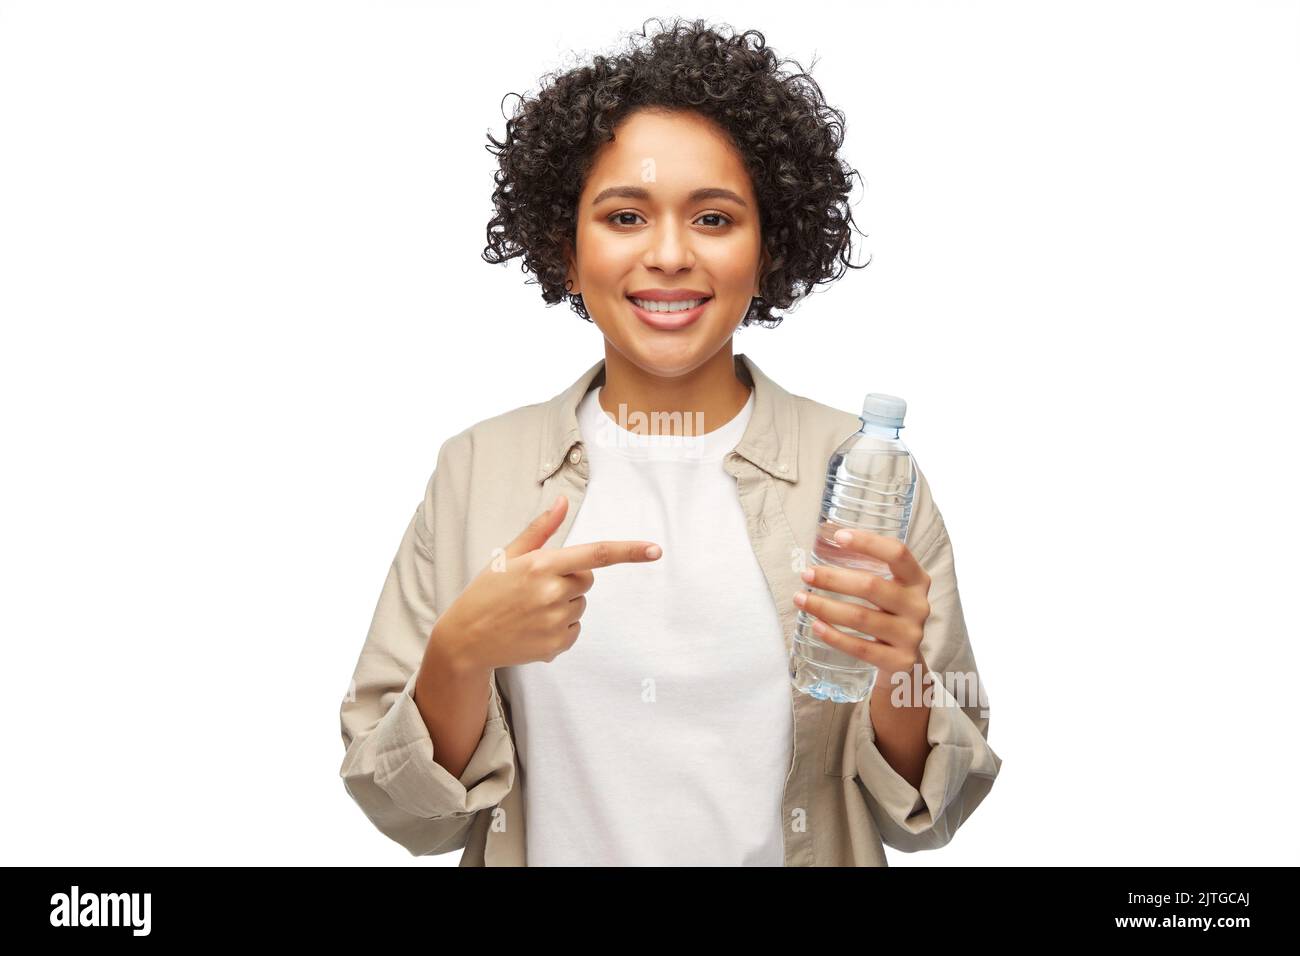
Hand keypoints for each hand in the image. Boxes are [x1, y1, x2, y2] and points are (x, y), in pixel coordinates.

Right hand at [425, 494, 661, 674]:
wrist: (466, 639)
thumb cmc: (486, 592)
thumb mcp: (508, 556)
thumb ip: (541, 530)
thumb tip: (562, 502)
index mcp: (542, 565)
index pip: (597, 554)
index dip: (630, 551)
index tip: (656, 550)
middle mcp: (552, 593)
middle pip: (588, 579)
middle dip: (570, 579)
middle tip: (536, 588)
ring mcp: (556, 621)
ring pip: (580, 604)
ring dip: (564, 604)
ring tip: (530, 610)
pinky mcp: (557, 645)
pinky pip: (575, 630)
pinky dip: (560, 628)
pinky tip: (533, 628)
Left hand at [793, 526, 931, 683]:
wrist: (905, 663)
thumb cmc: (888, 615)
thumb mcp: (889, 590)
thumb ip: (867, 569)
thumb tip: (825, 539)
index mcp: (917, 580)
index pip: (897, 554)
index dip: (868, 542)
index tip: (838, 537)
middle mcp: (918, 605)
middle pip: (872, 586)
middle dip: (833, 579)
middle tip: (806, 574)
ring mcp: (910, 635)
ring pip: (861, 617)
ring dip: (825, 606)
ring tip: (800, 599)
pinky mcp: (899, 661)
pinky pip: (860, 647)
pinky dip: (834, 636)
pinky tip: (815, 625)